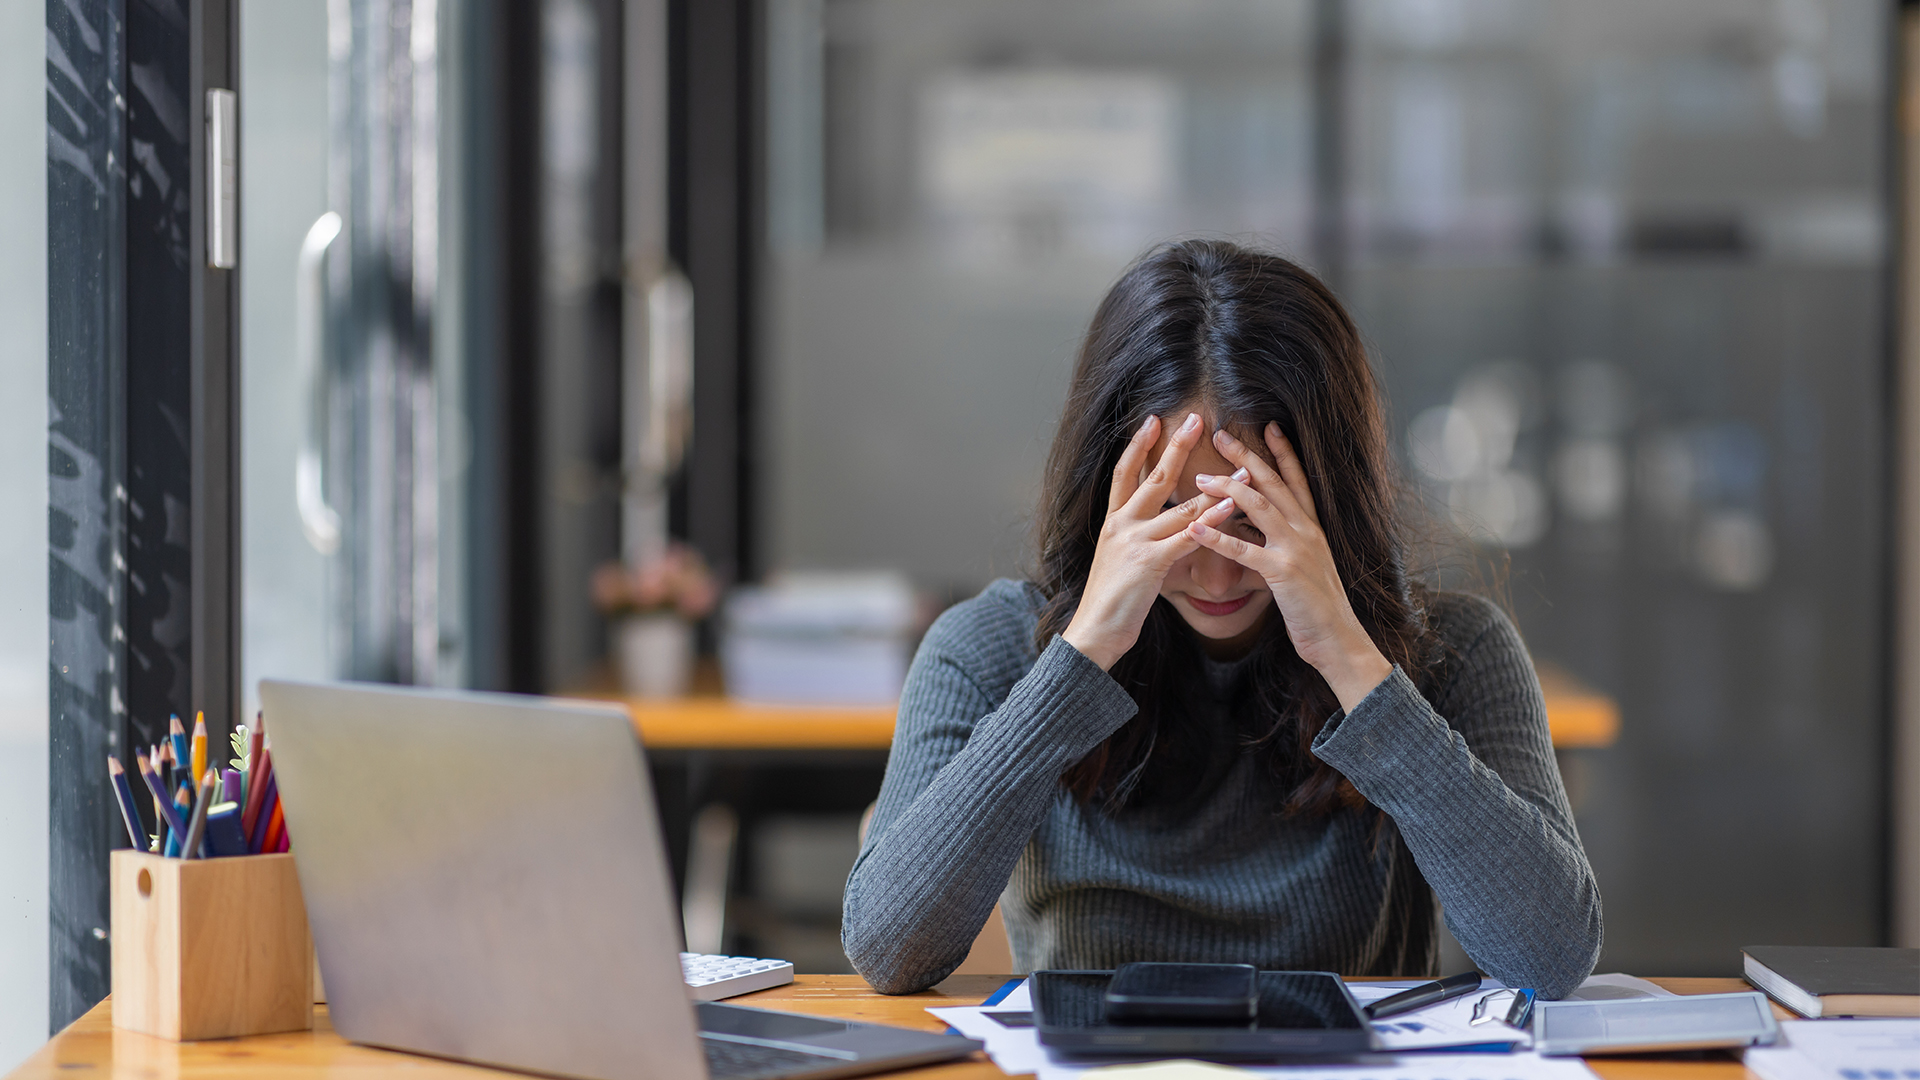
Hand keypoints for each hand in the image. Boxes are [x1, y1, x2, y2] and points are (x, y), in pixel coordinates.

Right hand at [1063, 412, 1241, 669]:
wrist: (1094, 631)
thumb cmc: (1111, 602)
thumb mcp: (1120, 561)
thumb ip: (1137, 540)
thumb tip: (1159, 529)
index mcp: (1113, 522)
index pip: (1123, 473)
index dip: (1138, 446)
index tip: (1152, 420)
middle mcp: (1121, 525)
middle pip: (1151, 477)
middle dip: (1174, 446)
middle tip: (1195, 418)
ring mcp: (1134, 542)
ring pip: (1178, 506)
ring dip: (1214, 487)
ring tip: (1240, 470)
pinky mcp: (1149, 563)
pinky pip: (1186, 537)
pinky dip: (1209, 522)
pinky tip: (1228, 510)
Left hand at [1188, 423, 1391, 711]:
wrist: (1339, 639)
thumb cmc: (1318, 607)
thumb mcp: (1304, 566)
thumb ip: (1284, 543)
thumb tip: (1259, 528)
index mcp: (1312, 528)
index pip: (1297, 480)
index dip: (1282, 452)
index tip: (1267, 426)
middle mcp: (1306, 531)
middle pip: (1273, 483)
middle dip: (1247, 456)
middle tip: (1221, 434)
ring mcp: (1296, 549)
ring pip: (1259, 507)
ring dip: (1227, 489)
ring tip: (1199, 476)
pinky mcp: (1283, 573)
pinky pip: (1245, 551)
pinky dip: (1219, 538)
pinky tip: (1196, 529)